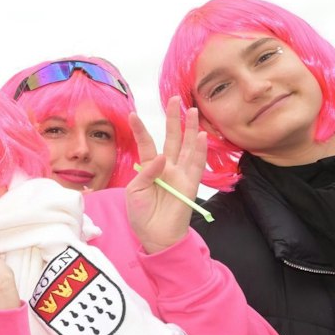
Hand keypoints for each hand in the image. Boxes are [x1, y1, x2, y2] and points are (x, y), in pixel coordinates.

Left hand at [122, 99, 209, 254]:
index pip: (145, 144)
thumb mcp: (135, 191)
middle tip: (174, 99)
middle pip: (171, 138)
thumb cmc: (141, 215)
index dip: (140, 129)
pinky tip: (201, 136)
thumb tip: (161, 158)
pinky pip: (196, 164)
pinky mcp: (191, 183)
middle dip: (173, 119)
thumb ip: (147, 172)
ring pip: (186, 146)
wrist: (155, 236)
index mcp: (149, 167)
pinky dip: (199, 150)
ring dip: (190, 129)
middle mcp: (166, 167)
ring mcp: (179, 174)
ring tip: (192, 110)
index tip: (132, 114)